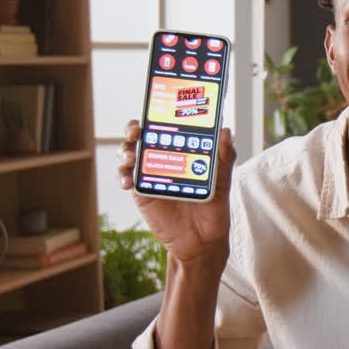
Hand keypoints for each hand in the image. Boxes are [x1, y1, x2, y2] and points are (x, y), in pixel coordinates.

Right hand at [116, 120, 236, 264]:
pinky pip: (125, 178)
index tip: (155, 109)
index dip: (157, 115)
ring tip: (131, 156)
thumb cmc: (213, 206)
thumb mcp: (222, 181)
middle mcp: (163, 158)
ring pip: (129, 154)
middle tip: (137, 131)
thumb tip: (226, 131)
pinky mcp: (141, 192)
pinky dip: (122, 175)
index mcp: (182, 151)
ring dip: (125, 151)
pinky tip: (127, 180)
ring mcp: (150, 174)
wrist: (203, 239)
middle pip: (141, 136)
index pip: (166, 126)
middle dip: (134, 128)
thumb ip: (224, 157)